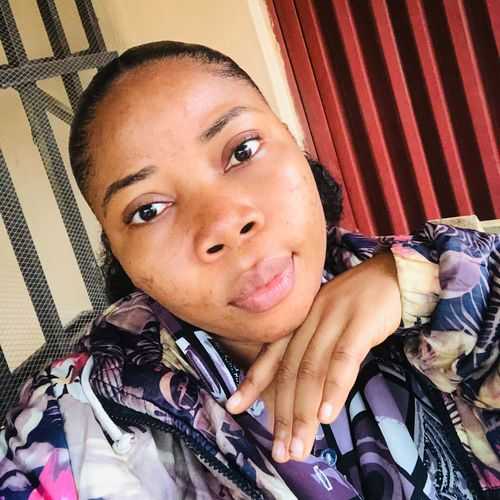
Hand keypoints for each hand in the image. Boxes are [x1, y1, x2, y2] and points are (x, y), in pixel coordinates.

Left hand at [226, 252, 401, 461]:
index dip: (252, 381)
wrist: (392, 274)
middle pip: (290, 370)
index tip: (234, 407)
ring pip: (312, 371)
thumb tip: (301, 391)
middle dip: (282, 414)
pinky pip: (343, 359)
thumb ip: (311, 347)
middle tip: (280, 451)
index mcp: (299, 318)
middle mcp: (309, 318)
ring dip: (303, 413)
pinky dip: (333, 389)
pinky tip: (326, 416)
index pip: (271, 354)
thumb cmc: (357, 304)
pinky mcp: (360, 323)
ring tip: (299, 446)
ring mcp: (333, 318)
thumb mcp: (326, 321)